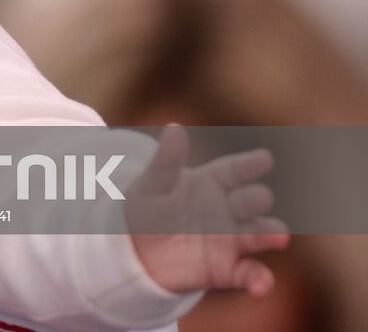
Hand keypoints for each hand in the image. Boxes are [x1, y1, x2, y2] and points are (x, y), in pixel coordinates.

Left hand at [129, 124, 289, 297]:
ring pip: (261, 234)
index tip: (264, 158)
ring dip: (271, 234)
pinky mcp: (228, 268)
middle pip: (252, 199)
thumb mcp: (153, 183)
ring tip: (279, 236)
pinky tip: (261, 286)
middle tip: (257, 197)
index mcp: (213, 181)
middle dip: (256, 198)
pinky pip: (250, 274)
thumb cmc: (149, 207)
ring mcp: (233, 238)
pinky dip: (260, 280)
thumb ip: (166, 159)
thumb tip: (175, 128)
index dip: (250, 163)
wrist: (136, 248)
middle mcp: (230, 208)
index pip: (236, 169)